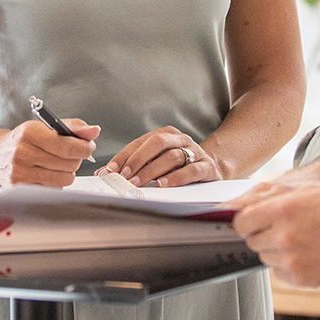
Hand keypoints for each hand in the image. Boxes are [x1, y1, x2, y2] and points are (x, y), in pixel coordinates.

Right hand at [0, 119, 99, 186]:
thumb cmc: (24, 139)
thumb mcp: (44, 126)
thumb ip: (72, 127)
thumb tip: (94, 131)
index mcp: (30, 133)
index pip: (66, 146)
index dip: (84, 147)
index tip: (89, 146)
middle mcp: (23, 153)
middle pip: (69, 164)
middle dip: (76, 159)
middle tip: (71, 154)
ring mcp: (21, 173)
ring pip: (64, 179)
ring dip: (68, 172)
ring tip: (59, 164)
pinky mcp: (21, 189)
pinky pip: (54, 190)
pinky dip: (56, 182)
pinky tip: (47, 173)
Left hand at [102, 126, 219, 186]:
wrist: (212, 168)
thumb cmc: (180, 165)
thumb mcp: (158, 160)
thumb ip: (136, 165)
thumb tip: (107, 173)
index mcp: (165, 134)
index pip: (141, 141)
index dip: (125, 155)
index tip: (111, 169)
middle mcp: (180, 139)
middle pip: (157, 143)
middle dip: (138, 159)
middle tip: (125, 175)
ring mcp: (195, 151)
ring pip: (172, 156)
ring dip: (153, 170)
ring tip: (139, 182)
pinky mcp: (207, 167)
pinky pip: (191, 170)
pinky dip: (176, 177)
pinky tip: (163, 185)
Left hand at [226, 179, 319, 286]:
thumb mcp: (303, 188)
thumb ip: (265, 195)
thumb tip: (232, 205)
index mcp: (281, 209)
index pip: (240, 221)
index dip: (245, 221)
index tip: (253, 221)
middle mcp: (284, 236)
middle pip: (252, 240)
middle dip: (262, 234)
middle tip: (286, 228)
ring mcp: (293, 260)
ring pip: (265, 257)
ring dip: (276, 250)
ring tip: (302, 239)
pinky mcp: (303, 279)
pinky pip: (279, 274)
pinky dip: (288, 266)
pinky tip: (309, 253)